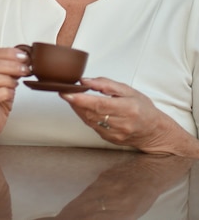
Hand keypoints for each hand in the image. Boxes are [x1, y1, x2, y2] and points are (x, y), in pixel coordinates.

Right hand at [0, 47, 29, 144]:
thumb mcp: (4, 79)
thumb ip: (10, 68)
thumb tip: (25, 59)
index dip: (8, 53)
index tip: (23, 57)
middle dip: (11, 65)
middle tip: (25, 69)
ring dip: (7, 79)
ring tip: (15, 84)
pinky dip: (5, 93)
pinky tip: (10, 94)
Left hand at [60, 77, 198, 154]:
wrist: (155, 132)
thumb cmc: (143, 108)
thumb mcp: (128, 90)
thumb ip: (106, 84)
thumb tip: (85, 81)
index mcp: (128, 108)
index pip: (99, 104)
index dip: (80, 99)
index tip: (67, 93)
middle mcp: (122, 124)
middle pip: (91, 113)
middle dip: (75, 102)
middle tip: (65, 92)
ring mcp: (116, 134)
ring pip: (90, 121)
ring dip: (78, 109)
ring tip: (72, 98)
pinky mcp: (111, 140)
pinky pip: (93, 127)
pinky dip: (85, 116)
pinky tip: (83, 108)